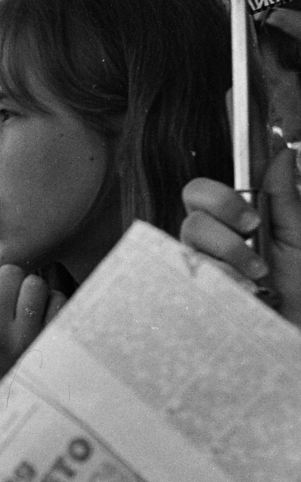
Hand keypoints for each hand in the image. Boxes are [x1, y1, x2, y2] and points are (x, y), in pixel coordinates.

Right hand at [0, 239, 66, 382]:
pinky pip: (58, 299)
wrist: (25, 387)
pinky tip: (50, 320)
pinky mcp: (51, 341)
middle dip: (17, 280)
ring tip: (34, 310)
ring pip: (35, 283)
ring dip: (39, 291)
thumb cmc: (0, 341)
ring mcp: (22, 339)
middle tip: (18, 301)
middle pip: (10, 272)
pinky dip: (58, 304)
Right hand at [180, 146, 300, 328]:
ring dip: (231, 258)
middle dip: (223, 229)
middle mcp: (209, 244)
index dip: (218, 199)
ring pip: (191, 247)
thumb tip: (282, 153)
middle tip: (252, 238)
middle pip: (191, 218)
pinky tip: (244, 293)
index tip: (253, 219)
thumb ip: (285, 196)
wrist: (298, 328)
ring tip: (259, 278)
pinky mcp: (193, 296)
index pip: (200, 194)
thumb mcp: (299, 236)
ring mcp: (199, 271)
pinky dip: (222, 281)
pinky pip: (191, 278)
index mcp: (230, 223)